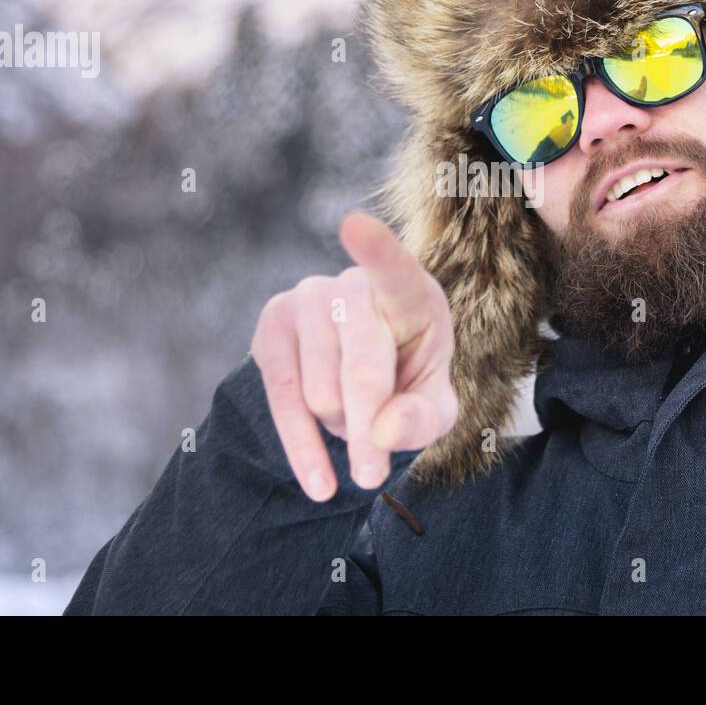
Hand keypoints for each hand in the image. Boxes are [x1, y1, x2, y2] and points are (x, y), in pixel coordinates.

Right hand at [250, 211, 457, 501]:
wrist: (355, 387)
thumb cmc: (408, 385)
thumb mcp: (433, 408)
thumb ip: (423, 418)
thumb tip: (384, 432)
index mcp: (410, 293)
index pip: (394, 269)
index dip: (375, 249)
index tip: (352, 225)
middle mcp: (355, 285)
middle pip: (361, 367)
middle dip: (368, 428)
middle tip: (372, 476)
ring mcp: (308, 298)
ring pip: (320, 391)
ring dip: (341, 428)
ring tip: (354, 422)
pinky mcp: (272, 324)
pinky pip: (283, 398)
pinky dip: (302, 448)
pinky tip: (319, 482)